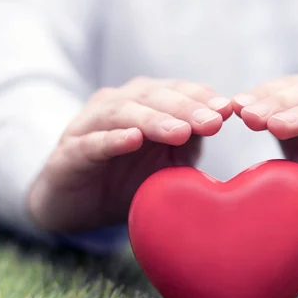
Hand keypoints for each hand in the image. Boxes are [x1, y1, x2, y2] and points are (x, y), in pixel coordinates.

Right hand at [28, 77, 231, 232]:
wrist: (77, 206)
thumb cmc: (127, 179)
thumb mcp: (167, 162)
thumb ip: (190, 142)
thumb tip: (222, 120)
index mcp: (143, 103)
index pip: (175, 91)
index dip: (200, 97)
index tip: (227, 109)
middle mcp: (116, 105)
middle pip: (152, 96)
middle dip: (185, 108)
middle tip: (213, 122)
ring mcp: (89, 125)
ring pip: (122, 113)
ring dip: (154, 120)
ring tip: (180, 132)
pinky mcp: (70, 152)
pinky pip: (91, 142)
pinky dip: (112, 139)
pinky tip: (132, 140)